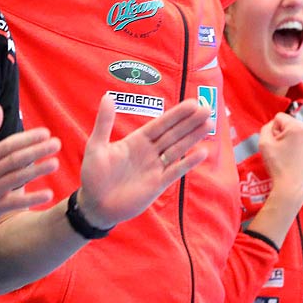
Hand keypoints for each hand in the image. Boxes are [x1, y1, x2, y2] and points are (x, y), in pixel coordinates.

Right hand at [0, 105, 58, 228]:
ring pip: (17, 179)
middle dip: (37, 151)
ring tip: (55, 164)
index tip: (45, 133)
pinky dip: (31, 199)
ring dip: (36, 171)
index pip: (9, 145)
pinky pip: (15, 202)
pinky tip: (48, 194)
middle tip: (56, 144)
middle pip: (16, 160)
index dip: (27, 139)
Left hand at [76, 95, 209, 230]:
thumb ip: (104, 123)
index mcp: (137, 141)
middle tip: (206, 108)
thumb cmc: (93, 175)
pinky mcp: (158, 184)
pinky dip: (188, 162)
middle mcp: (150, 152)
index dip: (176, 114)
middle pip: (174, 134)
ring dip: (193, 137)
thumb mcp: (96, 146)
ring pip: (178, 149)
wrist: (95, 205)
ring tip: (209, 124)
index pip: (161, 124)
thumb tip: (107, 97)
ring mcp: (155, 168)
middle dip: (190, 122)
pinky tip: (202, 152)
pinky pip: (175, 171)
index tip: (192, 103)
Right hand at [258, 114, 302, 203]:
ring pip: (299, 132)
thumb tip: (274, 124)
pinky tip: (297, 158)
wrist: (291, 186)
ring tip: (290, 155)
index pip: (280, 118)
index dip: (273, 130)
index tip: (276, 144)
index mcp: (297, 127)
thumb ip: (266, 127)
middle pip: (291, 124)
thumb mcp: (264, 143)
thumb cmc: (278, 166)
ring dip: (293, 140)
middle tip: (283, 150)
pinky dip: (301, 146)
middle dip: (285, 134)